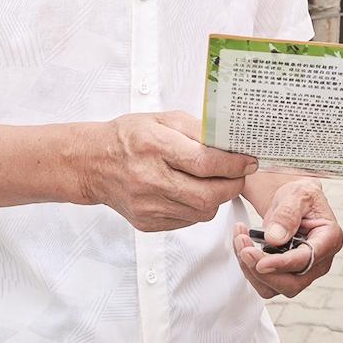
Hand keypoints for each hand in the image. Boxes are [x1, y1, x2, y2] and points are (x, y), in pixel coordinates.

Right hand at [89, 112, 257, 231]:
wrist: (93, 163)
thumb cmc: (129, 137)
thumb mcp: (163, 119)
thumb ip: (198, 130)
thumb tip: (232, 144)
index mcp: (154, 146)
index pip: (204, 162)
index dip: (234, 165)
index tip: (249, 161)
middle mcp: (149, 179)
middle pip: (207, 195)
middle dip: (232, 186)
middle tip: (238, 175)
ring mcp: (147, 205)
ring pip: (202, 212)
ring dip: (216, 198)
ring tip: (212, 181)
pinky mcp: (147, 222)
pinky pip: (188, 220)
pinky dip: (197, 207)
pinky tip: (190, 192)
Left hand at [233, 177, 341, 298]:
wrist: (293, 202)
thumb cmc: (301, 197)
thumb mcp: (297, 194)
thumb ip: (287, 214)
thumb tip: (275, 238)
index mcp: (329, 239)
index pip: (307, 260)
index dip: (283, 264)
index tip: (261, 262)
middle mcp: (319, 261)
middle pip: (292, 284)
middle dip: (263, 271)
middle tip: (245, 249)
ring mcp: (302, 271)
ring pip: (275, 288)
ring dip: (251, 269)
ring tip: (241, 240)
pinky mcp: (286, 275)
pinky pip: (264, 283)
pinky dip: (249, 268)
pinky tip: (244, 247)